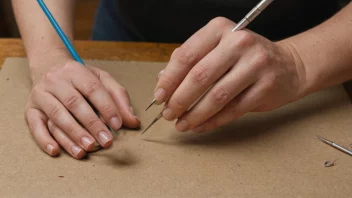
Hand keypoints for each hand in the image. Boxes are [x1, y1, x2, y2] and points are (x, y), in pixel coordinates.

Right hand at [25, 57, 139, 158]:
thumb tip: (133, 121)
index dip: (106, 107)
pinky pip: (35, 126)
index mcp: (76, 71)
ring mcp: (41, 95)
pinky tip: (56, 151)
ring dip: (72, 135)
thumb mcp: (102, 79)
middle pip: (74, 103)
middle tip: (106, 141)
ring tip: (87, 149)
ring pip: (56, 116)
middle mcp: (56, 81)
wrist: (49, 66)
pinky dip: (44, 140)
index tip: (118, 124)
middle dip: (91, 125)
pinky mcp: (30, 109)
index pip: (93, 89)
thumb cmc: (80, 77)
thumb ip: (119, 98)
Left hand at [154, 17, 305, 132]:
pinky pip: (233, 110)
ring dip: (194, 114)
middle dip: (179, 100)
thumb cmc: (245, 58)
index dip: (169, 79)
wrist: (288, 65)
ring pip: (216, 96)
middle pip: (199, 76)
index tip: (159, 97)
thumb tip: (162, 82)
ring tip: (182, 124)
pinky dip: (213, 121)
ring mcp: (255, 64)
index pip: (186, 55)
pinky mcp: (266, 86)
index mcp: (220, 29)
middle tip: (168, 114)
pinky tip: (201, 126)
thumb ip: (191, 62)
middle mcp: (238, 43)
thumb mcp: (217, 50)